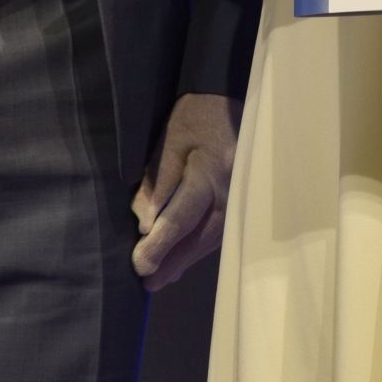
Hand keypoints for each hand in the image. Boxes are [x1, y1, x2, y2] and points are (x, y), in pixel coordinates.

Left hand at [131, 92, 238, 288]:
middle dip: (171, 261)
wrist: (231, 99)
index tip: (140, 264)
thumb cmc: (195, 117)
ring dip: (184, 260)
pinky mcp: (241, 200)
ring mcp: (240, 197)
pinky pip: (218, 231)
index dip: (161, 242)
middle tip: (146, 282)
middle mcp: (229, 190)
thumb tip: (145, 224)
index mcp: (210, 171)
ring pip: (211, 238)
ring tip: (160, 279)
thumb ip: (157, 181)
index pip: (182, 215)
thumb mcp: (169, 140)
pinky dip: (198, 248)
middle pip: (199, 235)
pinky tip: (181, 261)